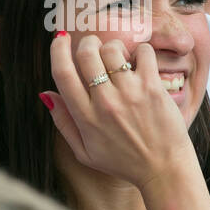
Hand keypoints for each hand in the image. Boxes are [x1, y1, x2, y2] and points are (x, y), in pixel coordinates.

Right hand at [40, 32, 193, 188]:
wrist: (163, 170)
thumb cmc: (123, 162)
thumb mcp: (84, 152)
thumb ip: (63, 122)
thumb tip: (46, 94)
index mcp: (85, 118)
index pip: (62, 73)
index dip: (57, 49)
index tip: (61, 39)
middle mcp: (104, 103)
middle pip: (86, 53)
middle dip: (87, 42)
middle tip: (93, 46)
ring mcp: (129, 94)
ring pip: (112, 49)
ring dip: (113, 47)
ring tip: (119, 59)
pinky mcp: (152, 88)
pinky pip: (143, 52)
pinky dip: (141, 52)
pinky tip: (140, 64)